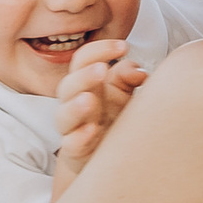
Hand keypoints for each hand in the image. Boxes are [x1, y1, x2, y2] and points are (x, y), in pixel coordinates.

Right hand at [49, 36, 147, 191]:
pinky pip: (71, 144)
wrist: (102, 156)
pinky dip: (79, 138)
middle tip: (101, 70)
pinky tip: (91, 131)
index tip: (123, 46)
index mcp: (84, 83)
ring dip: (75, 107)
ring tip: (89, 100)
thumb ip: (128, 77)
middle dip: (84, 76)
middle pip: (69, 85)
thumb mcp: (122, 93)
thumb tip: (138, 70)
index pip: (83, 59)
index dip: (99, 50)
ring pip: (64, 116)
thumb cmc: (112, 117)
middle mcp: (73, 102)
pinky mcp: (75, 151)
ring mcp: (72, 128)